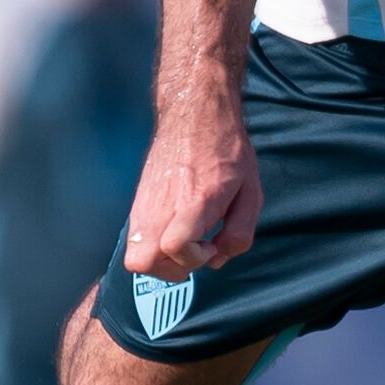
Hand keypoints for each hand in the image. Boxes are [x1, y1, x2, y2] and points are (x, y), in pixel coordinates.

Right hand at [122, 82, 262, 279]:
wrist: (194, 114)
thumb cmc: (226, 151)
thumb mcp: (251, 191)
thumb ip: (240, 231)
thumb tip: (218, 258)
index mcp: (194, 201)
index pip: (175, 246)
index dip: (193, 258)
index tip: (211, 245)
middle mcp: (162, 206)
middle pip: (142, 262)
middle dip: (171, 270)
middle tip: (195, 250)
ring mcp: (144, 204)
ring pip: (133, 256)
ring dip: (160, 261)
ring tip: (185, 242)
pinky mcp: (137, 202)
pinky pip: (135, 240)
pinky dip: (152, 246)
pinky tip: (175, 229)